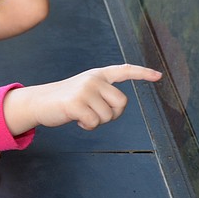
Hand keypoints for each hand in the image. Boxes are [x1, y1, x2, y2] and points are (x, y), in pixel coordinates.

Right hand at [3, 64, 161, 134]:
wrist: (39, 102)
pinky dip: (87, 126)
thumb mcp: (85, 89)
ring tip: (82, 115)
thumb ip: (102, 93)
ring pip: (108, 116)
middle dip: (112, 115)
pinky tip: (76, 120)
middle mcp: (94, 79)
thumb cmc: (64, 99)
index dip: (143, 74)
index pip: (124, 71)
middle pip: (121, 103)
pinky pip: (94, 122)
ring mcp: (85, 90)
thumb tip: (118, 107)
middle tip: (96, 115)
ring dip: (97, 122)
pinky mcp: (76, 103)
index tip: (159, 76)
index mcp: (98, 74)